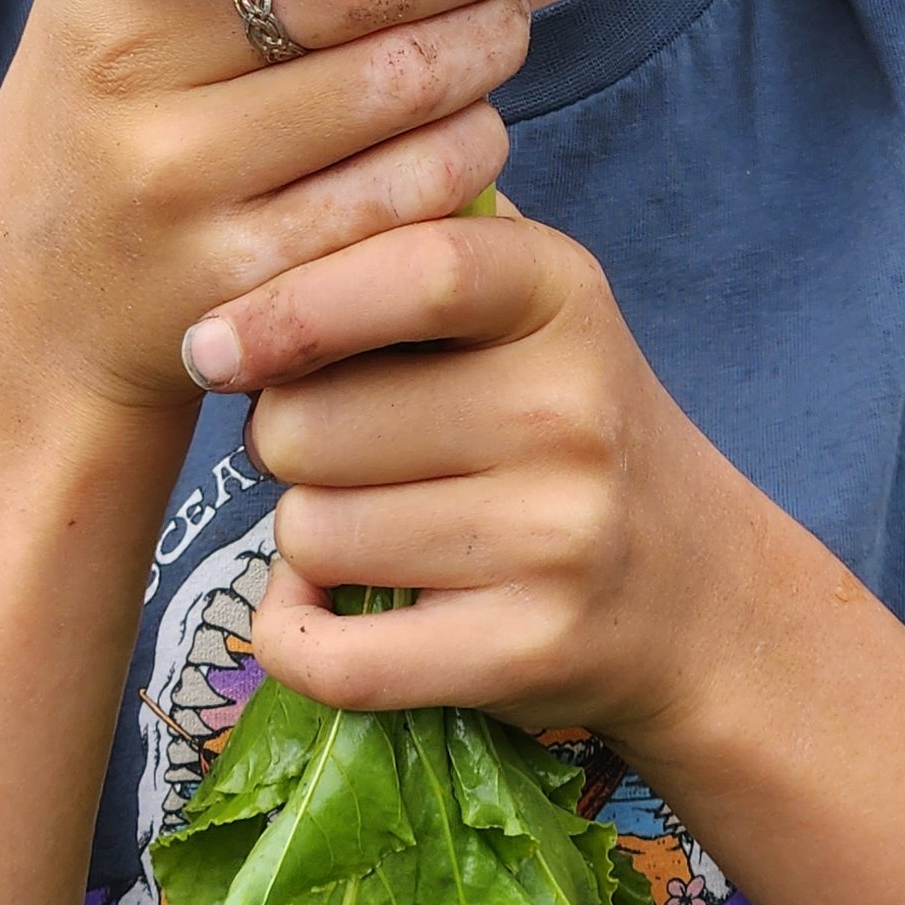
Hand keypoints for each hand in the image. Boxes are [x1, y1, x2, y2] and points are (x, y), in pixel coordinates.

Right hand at [0, 0, 539, 417]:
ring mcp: (180, 186)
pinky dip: (473, 142)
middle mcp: (119, 74)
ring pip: (406, 83)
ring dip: (491, 42)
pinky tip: (473, 122)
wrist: (45, 317)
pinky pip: (418, 190)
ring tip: (503, 24)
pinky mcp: (252, 285)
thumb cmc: (126, 107)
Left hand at [182, 207, 777, 753]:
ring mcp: (557, 535)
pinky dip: (294, 639)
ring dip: (305, 540)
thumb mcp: (522, 302)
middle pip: (309, 424)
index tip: (208, 349)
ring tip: (374, 526)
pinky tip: (323, 613)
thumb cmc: (560, 425)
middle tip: (339, 455)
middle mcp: (569, 408)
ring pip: (310, 535)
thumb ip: (402, 250)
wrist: (695, 591)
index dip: (288, 308)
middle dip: (283, 444)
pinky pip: (336, 655)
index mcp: (559, 291)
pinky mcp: (528, 648)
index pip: (414, 270)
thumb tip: (240, 290)